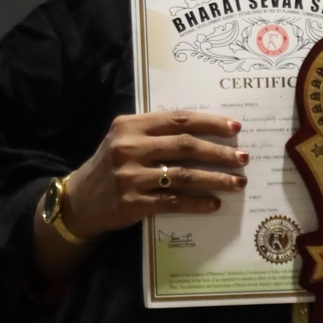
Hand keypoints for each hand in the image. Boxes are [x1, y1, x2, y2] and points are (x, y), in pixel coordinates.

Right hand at [57, 111, 248, 238]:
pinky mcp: (133, 203)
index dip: (210, 123)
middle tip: (243, 157)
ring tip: (238, 182)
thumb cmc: (111, 165)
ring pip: (184, 176)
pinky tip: (214, 203)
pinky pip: (173, 202)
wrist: (79, 201)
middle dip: (219, 153)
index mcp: (130, 126)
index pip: (179, 119)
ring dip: (216, 179)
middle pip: (186, 147)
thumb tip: (206, 132)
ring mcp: (130, 177)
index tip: (235, 128)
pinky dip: (197, 202)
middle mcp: (129, 148)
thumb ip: (157, 132)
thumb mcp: (125, 139)